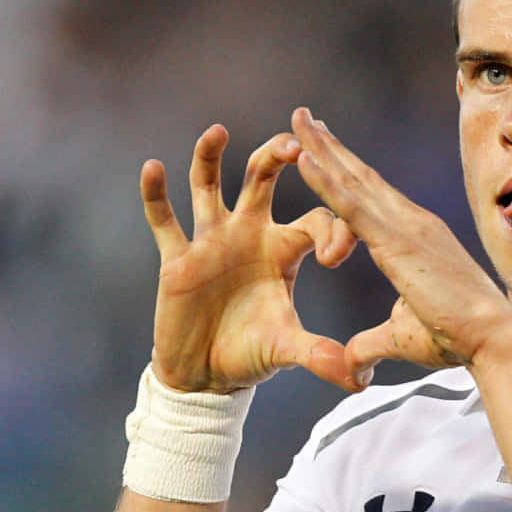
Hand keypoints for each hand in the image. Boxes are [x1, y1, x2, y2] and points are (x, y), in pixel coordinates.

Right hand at [142, 125, 361, 393]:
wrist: (207, 376)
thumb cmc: (252, 355)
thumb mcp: (287, 350)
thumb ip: (320, 356)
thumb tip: (359, 380)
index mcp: (284, 250)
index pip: (315, 221)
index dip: (330, 232)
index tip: (336, 257)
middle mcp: (248, 234)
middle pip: (262, 178)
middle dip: (277, 157)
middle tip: (293, 143)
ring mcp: (210, 241)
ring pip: (209, 186)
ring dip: (210, 157)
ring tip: (218, 131)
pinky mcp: (177, 258)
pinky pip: (164, 220)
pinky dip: (156, 195)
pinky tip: (153, 167)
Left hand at [290, 108, 511, 379]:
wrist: (493, 339)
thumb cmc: (459, 339)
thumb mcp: (401, 337)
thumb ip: (370, 344)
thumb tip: (351, 363)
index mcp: (415, 236)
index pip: (372, 194)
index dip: (346, 168)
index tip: (323, 147)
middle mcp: (411, 221)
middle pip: (360, 175)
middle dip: (330, 144)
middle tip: (302, 116)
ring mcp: (406, 227)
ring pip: (354, 180)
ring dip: (323, 148)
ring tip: (296, 120)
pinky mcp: (398, 242)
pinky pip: (352, 205)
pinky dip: (327, 180)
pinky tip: (303, 159)